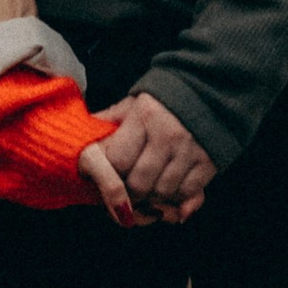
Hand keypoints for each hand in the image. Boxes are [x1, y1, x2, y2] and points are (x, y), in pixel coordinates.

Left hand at [76, 95, 215, 229]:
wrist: (207, 90)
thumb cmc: (162, 101)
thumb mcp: (132, 104)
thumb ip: (108, 121)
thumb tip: (79, 133)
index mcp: (144, 116)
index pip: (117, 161)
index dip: (110, 173)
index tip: (110, 174)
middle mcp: (168, 134)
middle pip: (139, 184)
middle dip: (129, 192)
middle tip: (127, 189)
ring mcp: (190, 150)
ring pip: (162, 193)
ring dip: (152, 197)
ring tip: (148, 187)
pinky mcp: (208, 162)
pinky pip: (187, 193)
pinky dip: (176, 197)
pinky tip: (169, 187)